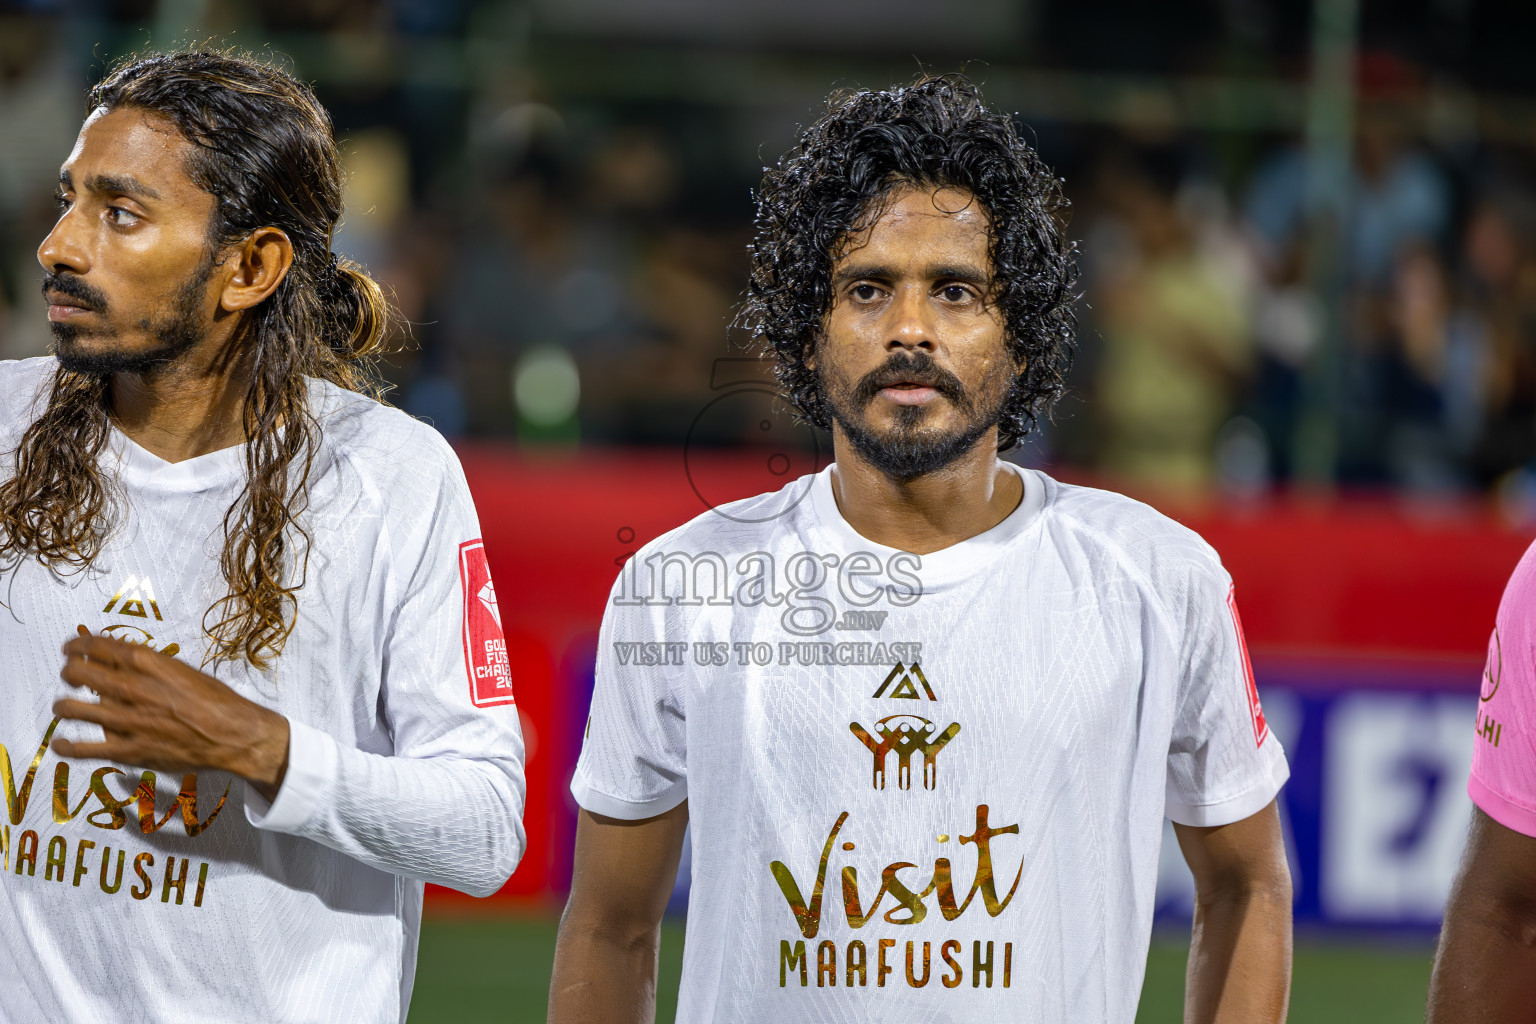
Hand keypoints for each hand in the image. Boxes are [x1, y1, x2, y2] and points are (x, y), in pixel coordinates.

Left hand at [52, 631, 290, 801]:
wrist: (234, 734)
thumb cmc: (214, 700)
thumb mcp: (183, 671)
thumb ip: (149, 666)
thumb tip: (116, 661)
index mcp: (149, 663)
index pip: (97, 645)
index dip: (77, 644)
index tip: (72, 648)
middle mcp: (132, 688)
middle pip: (77, 672)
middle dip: (68, 671)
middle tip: (71, 676)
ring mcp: (127, 720)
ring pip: (72, 708)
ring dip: (62, 705)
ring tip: (64, 706)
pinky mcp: (128, 749)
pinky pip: (82, 749)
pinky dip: (65, 745)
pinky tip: (61, 742)